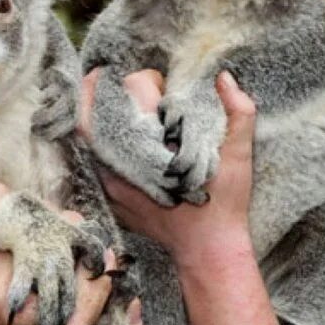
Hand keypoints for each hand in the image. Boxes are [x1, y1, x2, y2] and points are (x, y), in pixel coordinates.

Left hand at [79, 68, 257, 267]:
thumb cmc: (223, 201)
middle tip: (137, 92)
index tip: (162, 87)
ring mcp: (112, 179)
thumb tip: (223, 77)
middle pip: (102, 103)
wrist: (206, 248)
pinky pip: (89, 157)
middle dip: (119, 90)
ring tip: (112, 99)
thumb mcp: (239, 154)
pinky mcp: (109, 194)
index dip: (149, 79)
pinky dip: (95, 139)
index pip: (135, 87)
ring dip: (97, 110)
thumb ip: (239, 111)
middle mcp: (126, 158)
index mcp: (155, 141)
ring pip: (85, 130)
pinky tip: (110, 132)